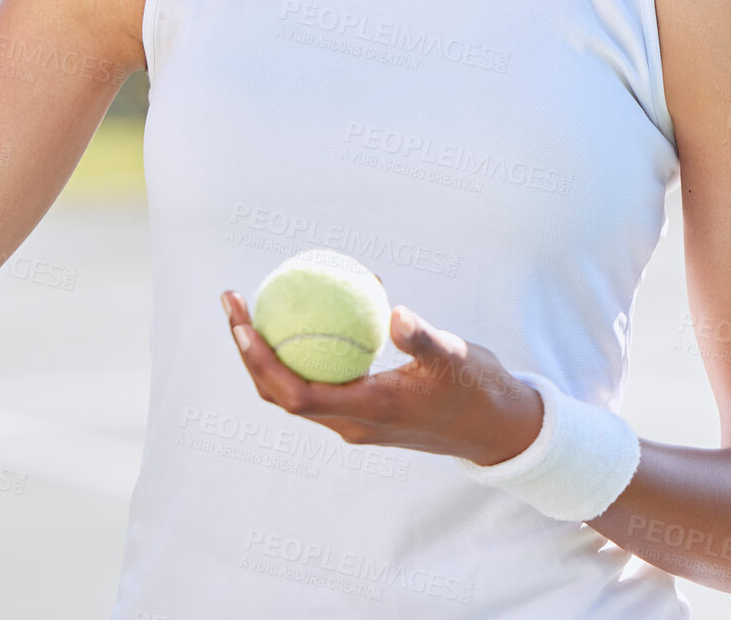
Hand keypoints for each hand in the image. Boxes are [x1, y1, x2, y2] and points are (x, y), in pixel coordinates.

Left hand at [219, 291, 543, 464]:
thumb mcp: (453, 357)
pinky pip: (320, 379)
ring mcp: (355, 419)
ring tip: (255, 305)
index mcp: (367, 411)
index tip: (242, 323)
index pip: (296, 394)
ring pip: (295, 389)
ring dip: (267, 352)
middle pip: (280, 392)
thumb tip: (394, 311)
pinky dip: (304, 350)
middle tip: (234, 302)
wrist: (495, 427)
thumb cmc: (476, 389)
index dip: (261, 362)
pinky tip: (310, 311)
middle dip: (248, 352)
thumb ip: (422, 339)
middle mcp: (352, 421)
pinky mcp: (364, 409)